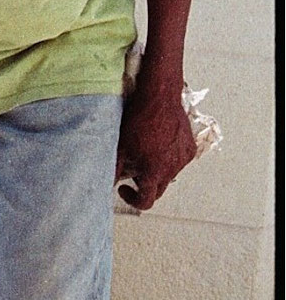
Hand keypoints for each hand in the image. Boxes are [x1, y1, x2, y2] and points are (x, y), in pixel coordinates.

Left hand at [116, 65, 196, 210]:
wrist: (160, 98)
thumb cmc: (140, 119)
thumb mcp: (121, 147)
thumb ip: (115, 169)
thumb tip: (108, 181)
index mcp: (155, 172)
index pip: (146, 201)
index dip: (132, 199)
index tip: (124, 189)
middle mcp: (172, 168)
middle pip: (158, 190)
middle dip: (144, 185)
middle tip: (133, 170)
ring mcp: (183, 159)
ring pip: (168, 174)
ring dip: (157, 170)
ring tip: (147, 152)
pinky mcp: (190, 149)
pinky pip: (178, 161)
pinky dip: (169, 158)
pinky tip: (160, 145)